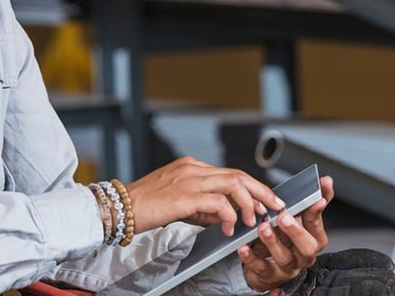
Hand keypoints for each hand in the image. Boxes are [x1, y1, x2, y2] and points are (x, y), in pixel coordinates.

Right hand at [123, 157, 285, 235]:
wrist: (119, 209)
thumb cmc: (145, 207)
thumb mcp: (179, 204)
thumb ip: (203, 207)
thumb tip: (227, 216)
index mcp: (191, 167)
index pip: (230, 173)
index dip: (252, 187)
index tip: (266, 201)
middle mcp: (192, 169)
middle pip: (237, 174)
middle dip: (261, 191)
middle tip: (276, 206)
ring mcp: (188, 179)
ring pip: (232, 183)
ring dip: (249, 202)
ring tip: (254, 220)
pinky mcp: (184, 195)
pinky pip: (218, 202)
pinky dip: (229, 215)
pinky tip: (230, 227)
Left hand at [238, 175, 333, 293]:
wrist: (268, 266)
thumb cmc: (284, 239)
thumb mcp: (297, 220)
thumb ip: (309, 202)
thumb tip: (326, 182)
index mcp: (312, 239)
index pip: (317, 225)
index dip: (317, 212)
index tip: (317, 199)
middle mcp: (303, 255)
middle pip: (307, 247)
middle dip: (296, 231)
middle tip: (283, 217)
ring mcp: (287, 267)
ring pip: (284, 258)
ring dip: (273, 242)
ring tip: (263, 228)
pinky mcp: (269, 276)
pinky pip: (261, 268)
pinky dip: (252, 258)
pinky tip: (245, 248)